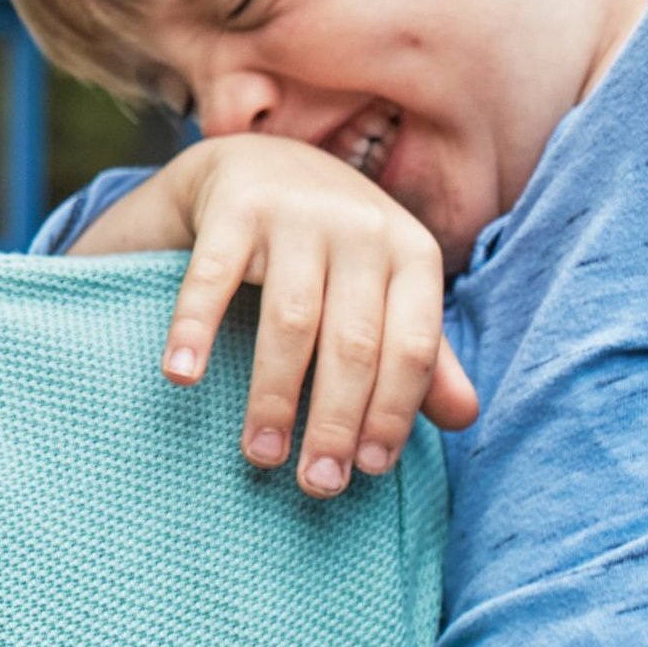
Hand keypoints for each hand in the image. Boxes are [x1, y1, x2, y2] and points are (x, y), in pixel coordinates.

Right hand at [68, 134, 476, 494]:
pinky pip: (212, 278)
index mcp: (412, 253)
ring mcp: (297, 213)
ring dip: (275, 395)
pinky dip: (194, 329)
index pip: (413, 347)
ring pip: (291, 321)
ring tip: (261, 454)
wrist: (265, 162)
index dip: (393, 414)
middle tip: (316, 484)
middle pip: (354, 343)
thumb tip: (466, 419)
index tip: (368, 473)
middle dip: (335, 421)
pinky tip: (181, 378)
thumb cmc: (338, 251)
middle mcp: (361, 227)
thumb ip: (424, 355)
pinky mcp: (235, 207)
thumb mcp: (390, 291)